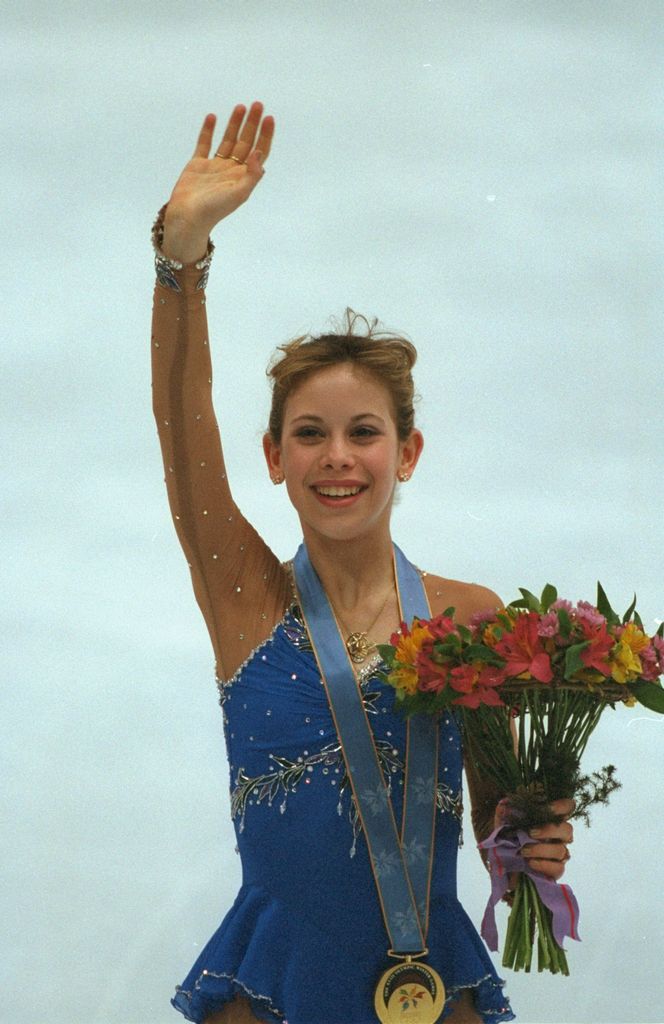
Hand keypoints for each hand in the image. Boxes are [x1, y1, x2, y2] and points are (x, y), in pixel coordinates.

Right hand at [162, 102, 274, 261]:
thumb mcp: (239, 194)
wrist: (188, 217)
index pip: (258, 152)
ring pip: (227, 140)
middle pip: (245, 142)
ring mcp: (214, 166)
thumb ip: (252, 174)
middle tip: (257, 104)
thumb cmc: (215, 209)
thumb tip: (259, 152)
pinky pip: (204, 144)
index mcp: (243, 177)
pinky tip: (213, 117)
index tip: (269, 118)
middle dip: (252, 123)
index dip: (265, 136)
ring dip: (234, 123)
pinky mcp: (197, 165)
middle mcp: (231, 170)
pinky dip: (208, 131)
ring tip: (241, 106)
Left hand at [493, 796, 573, 888]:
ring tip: (523, 851)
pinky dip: (544, 865)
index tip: (547, 808)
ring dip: (541, 850)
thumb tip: (504, 803)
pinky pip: (558, 868)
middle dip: (549, 830)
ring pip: (560, 850)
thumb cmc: (510, 838)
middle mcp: (559, 835)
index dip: (562, 805)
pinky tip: (531, 863)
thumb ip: (504, 812)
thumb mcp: (503, 823)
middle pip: (568, 829)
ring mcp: (559, 853)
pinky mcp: (556, 870)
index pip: (567, 806)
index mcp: (551, 819)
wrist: (505, 863)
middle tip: (531, 832)